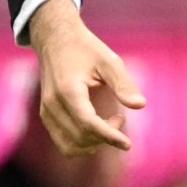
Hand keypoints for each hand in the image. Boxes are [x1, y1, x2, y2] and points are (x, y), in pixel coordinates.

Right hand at [29, 0, 145, 155]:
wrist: (56, 40)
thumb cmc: (86, 49)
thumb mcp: (109, 61)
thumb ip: (123, 84)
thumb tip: (140, 105)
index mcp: (68, 90)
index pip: (87, 123)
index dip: (109, 136)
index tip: (128, 144)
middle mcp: (53, 104)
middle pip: (80, 137)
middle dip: (105, 136)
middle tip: (120, 118)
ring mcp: (46, 111)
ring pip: (68, 145)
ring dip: (93, 143)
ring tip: (109, 124)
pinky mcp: (46, 115)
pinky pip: (61, 141)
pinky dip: (80, 143)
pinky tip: (96, 132)